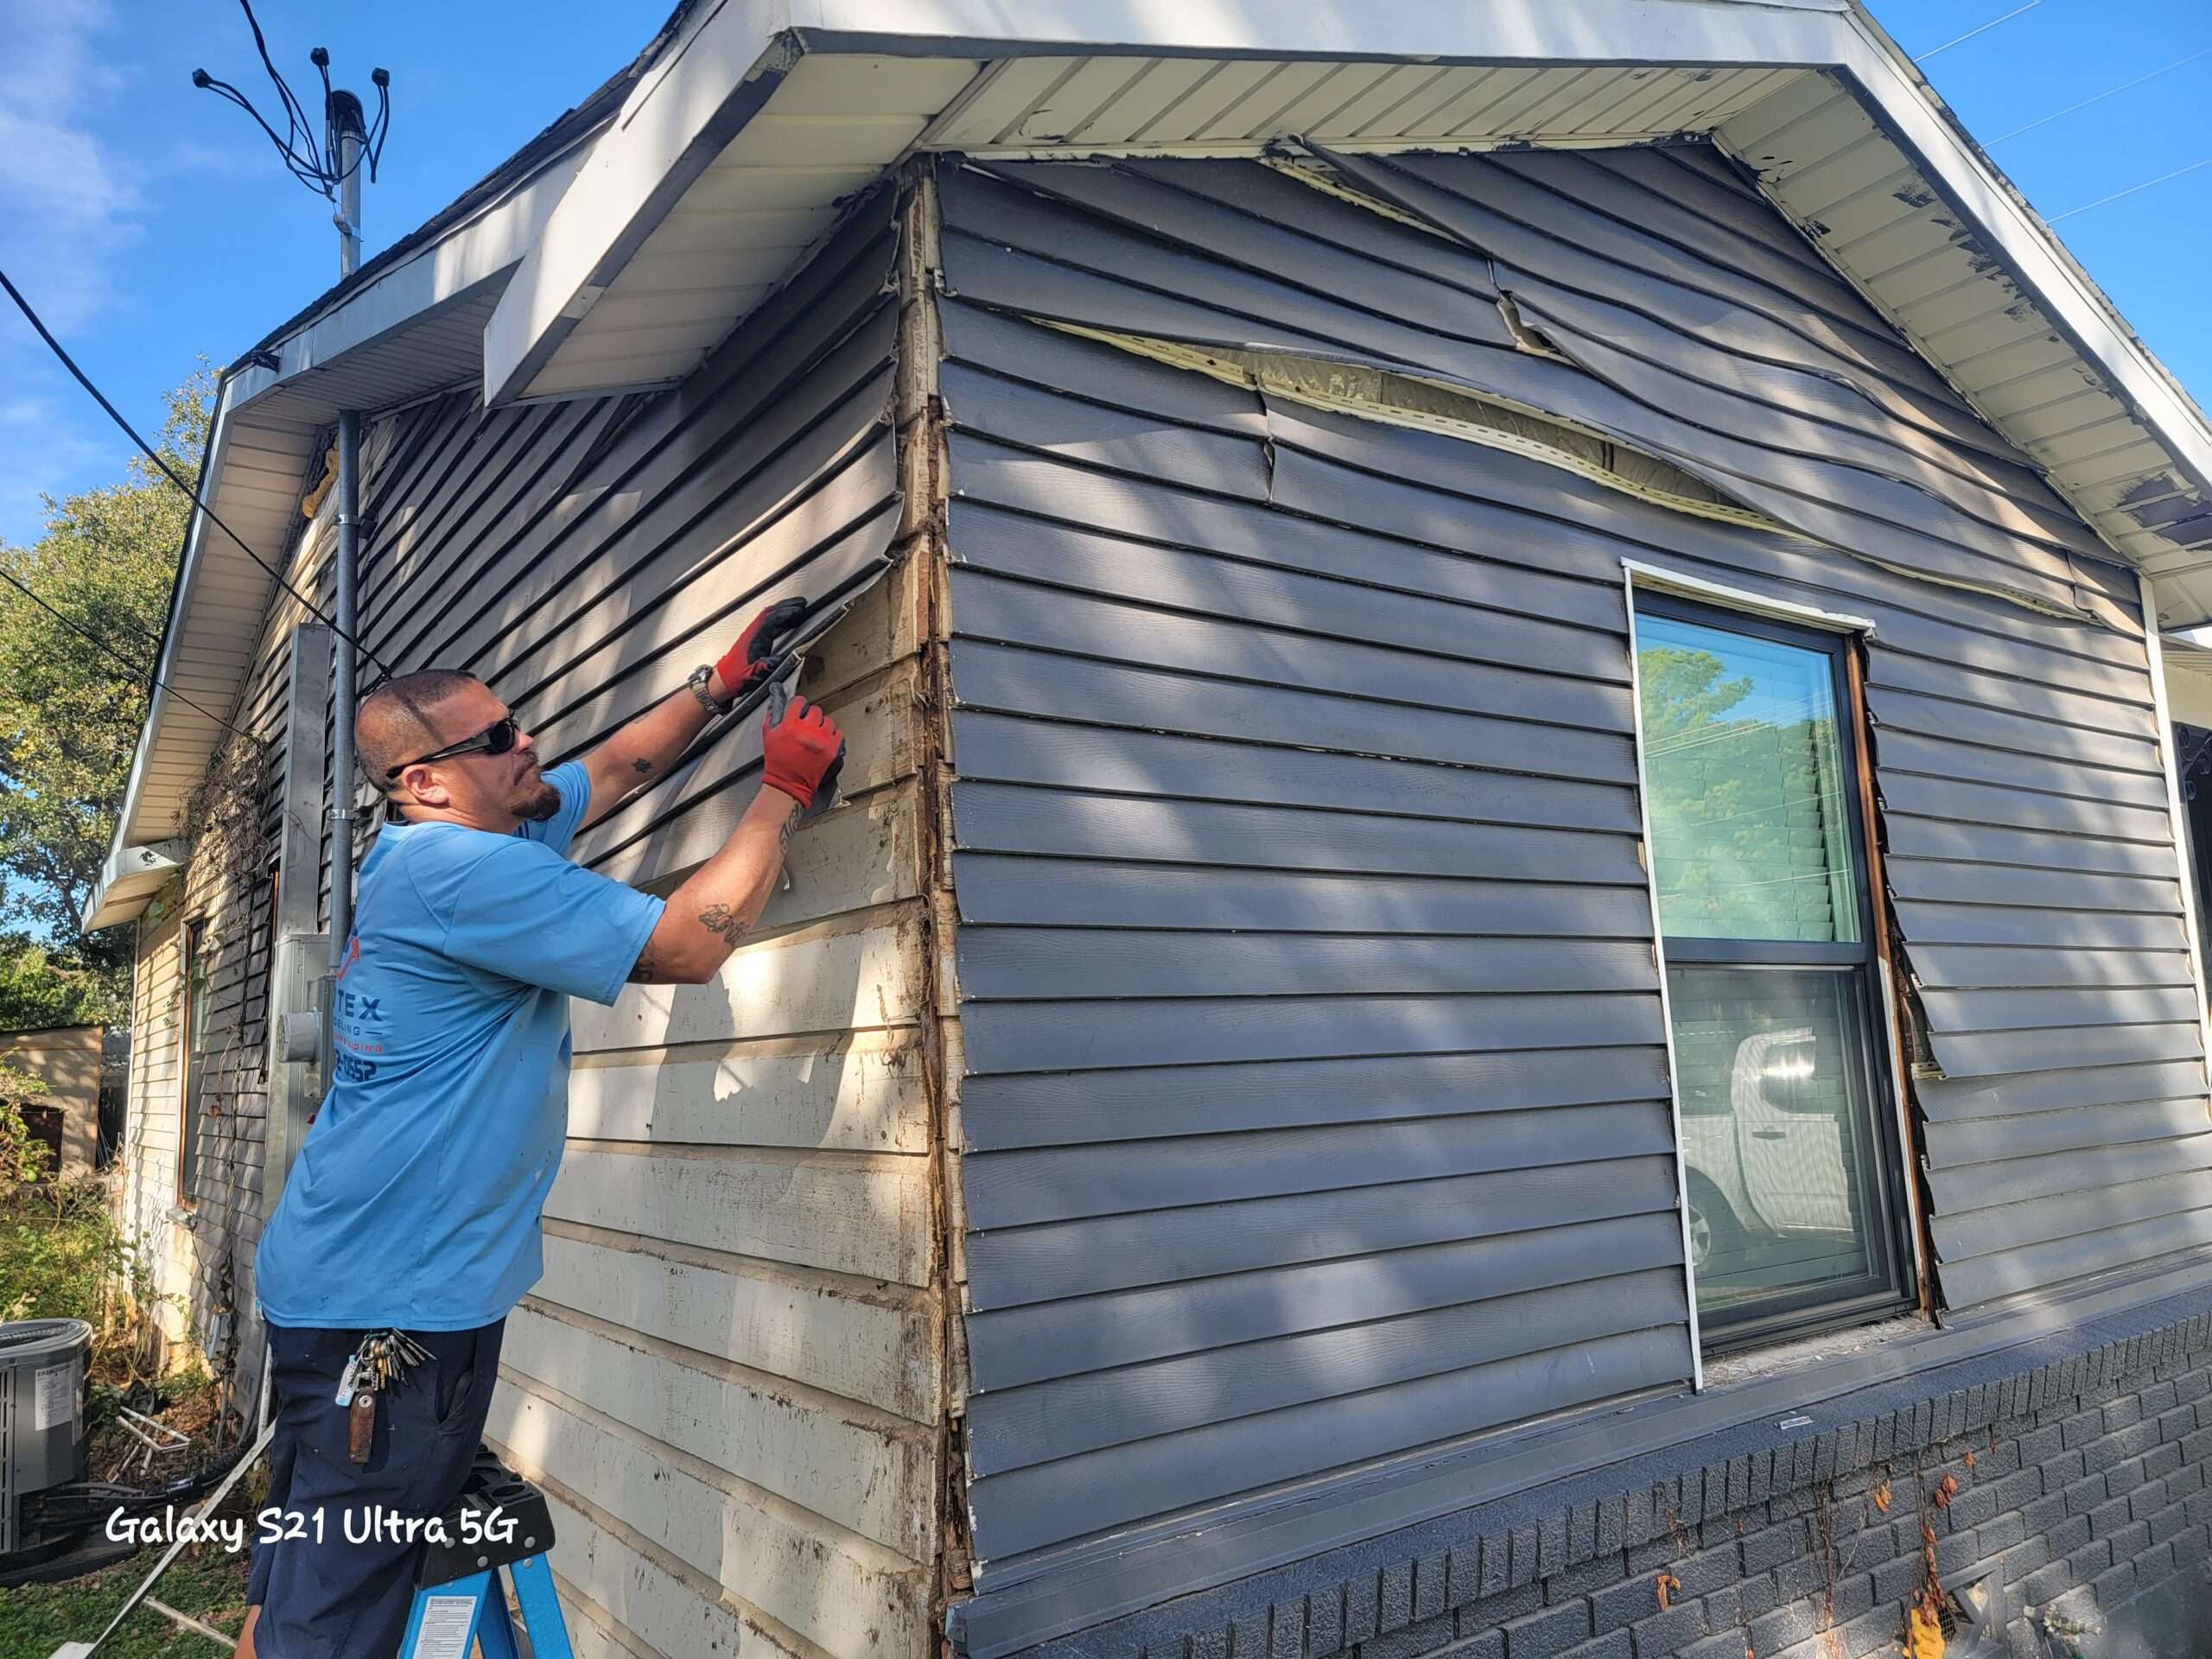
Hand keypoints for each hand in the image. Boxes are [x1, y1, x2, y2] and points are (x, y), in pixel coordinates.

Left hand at [713, 597, 807, 700]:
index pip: (770, 619)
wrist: (724, 679)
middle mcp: (752, 633)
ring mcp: (753, 634)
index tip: (799, 611)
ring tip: (798, 610)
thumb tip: (777, 660)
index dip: (785, 614)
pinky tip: (788, 624)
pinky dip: (780, 620)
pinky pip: (769, 624)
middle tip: (801, 603)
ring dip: (783, 611)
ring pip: (769, 616)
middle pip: (769, 612)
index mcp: (753, 639)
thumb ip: (764, 667)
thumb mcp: (752, 674)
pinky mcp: (754, 639)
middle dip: (786, 606)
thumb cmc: (737, 677)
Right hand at [761, 695, 844, 809]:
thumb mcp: (768, 735)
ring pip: (828, 721)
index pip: (799, 702)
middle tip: (807, 725)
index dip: (799, 705)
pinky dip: (832, 736)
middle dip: (811, 716)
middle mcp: (807, 731)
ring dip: (822, 726)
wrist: (789, 784)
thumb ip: (772, 715)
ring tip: (816, 734)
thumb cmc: (778, 762)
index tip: (800, 708)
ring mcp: (821, 741)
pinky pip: (838, 733)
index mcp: (790, 726)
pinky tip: (825, 740)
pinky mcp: (832, 750)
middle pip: (815, 710)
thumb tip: (777, 699)